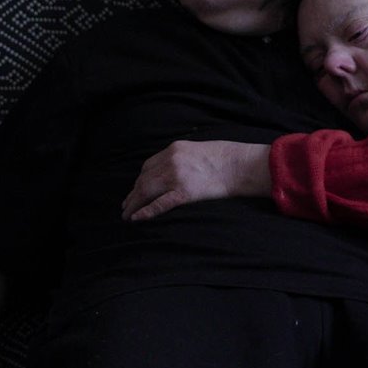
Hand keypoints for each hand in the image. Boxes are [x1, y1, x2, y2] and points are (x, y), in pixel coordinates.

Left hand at [121, 140, 270, 220]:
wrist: (241, 165)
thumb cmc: (226, 157)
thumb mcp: (199, 149)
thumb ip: (182, 158)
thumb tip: (171, 171)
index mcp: (175, 148)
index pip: (148, 165)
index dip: (140, 179)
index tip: (136, 189)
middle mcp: (172, 161)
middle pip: (144, 179)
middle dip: (133, 193)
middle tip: (126, 205)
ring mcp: (177, 177)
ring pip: (146, 191)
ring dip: (134, 204)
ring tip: (127, 214)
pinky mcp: (185, 193)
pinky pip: (159, 204)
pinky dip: (145, 212)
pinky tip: (136, 218)